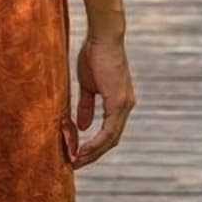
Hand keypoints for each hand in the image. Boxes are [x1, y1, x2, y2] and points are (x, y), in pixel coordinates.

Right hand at [71, 34, 133, 166]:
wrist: (103, 38)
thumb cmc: (94, 55)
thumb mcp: (88, 86)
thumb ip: (86, 106)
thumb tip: (82, 127)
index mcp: (119, 102)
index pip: (109, 132)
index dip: (94, 145)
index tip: (77, 154)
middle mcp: (126, 106)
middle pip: (112, 140)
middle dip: (93, 154)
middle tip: (75, 164)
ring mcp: (124, 105)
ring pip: (111, 138)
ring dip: (93, 152)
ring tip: (76, 161)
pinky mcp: (119, 102)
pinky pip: (108, 130)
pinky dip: (95, 142)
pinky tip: (83, 150)